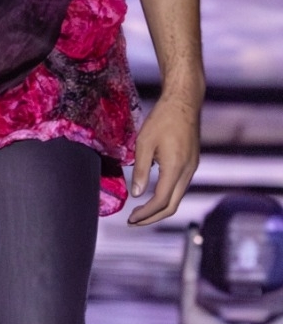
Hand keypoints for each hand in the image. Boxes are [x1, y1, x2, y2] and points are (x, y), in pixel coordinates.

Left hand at [127, 93, 200, 225]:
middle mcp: (188, 172)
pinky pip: (180, 186)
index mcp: (176, 169)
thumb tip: (137, 194)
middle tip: (135, 221)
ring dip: (160, 207)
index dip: (145, 214)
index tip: (131, 219)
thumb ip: (141, 170)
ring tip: (141, 210)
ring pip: (178, 197)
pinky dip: (167, 195)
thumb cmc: (163, 118)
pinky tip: (154, 192)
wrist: (184, 101)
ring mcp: (192, 168)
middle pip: (173, 206)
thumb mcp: (145, 143)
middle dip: (153, 217)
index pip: (161, 201)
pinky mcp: (192, 162)